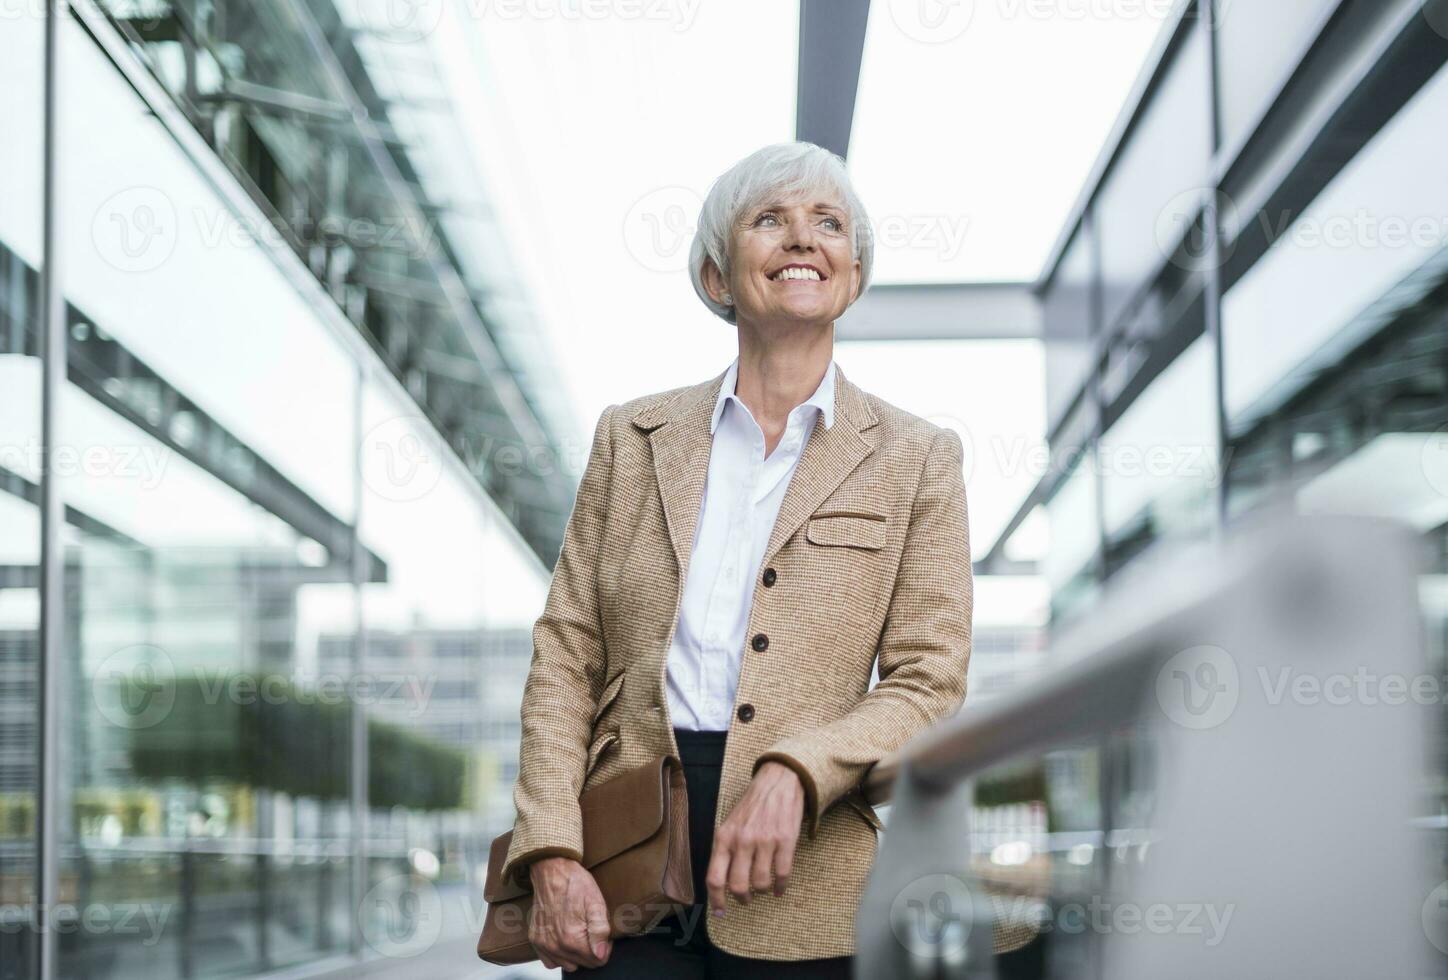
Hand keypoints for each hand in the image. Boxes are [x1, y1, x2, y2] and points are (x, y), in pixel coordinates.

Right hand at [528, 856, 611, 971]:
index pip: (598, 960)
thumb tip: (601, 955)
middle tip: (590, 928)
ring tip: (578, 932)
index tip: (602, 932)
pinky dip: (559, 955)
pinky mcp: (536, 939)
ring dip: (576, 954)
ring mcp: (543, 944)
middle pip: (584, 964)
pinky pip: (550, 961)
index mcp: (572, 939)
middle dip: (591, 950)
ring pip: (568, 965)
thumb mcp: (596, 902)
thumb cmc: (576, 884)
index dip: (604, 947)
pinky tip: (564, 939)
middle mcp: (555, 946)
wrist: (552, 870)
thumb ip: (600, 930)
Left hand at [706, 760, 804, 915]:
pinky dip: (781, 887)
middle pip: (738, 885)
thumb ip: (725, 851)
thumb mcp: (729, 824)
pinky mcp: (785, 841)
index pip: (714, 878)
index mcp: (724, 837)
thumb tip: (722, 883)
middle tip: (746, 900)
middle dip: (742, 899)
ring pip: (761, 883)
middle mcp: (742, 841)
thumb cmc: (752, 806)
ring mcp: (764, 841)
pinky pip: (782, 874)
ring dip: (763, 891)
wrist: (778, 781)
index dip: (716, 900)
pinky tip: (780, 888)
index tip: (721, 913)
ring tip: (764, 888)